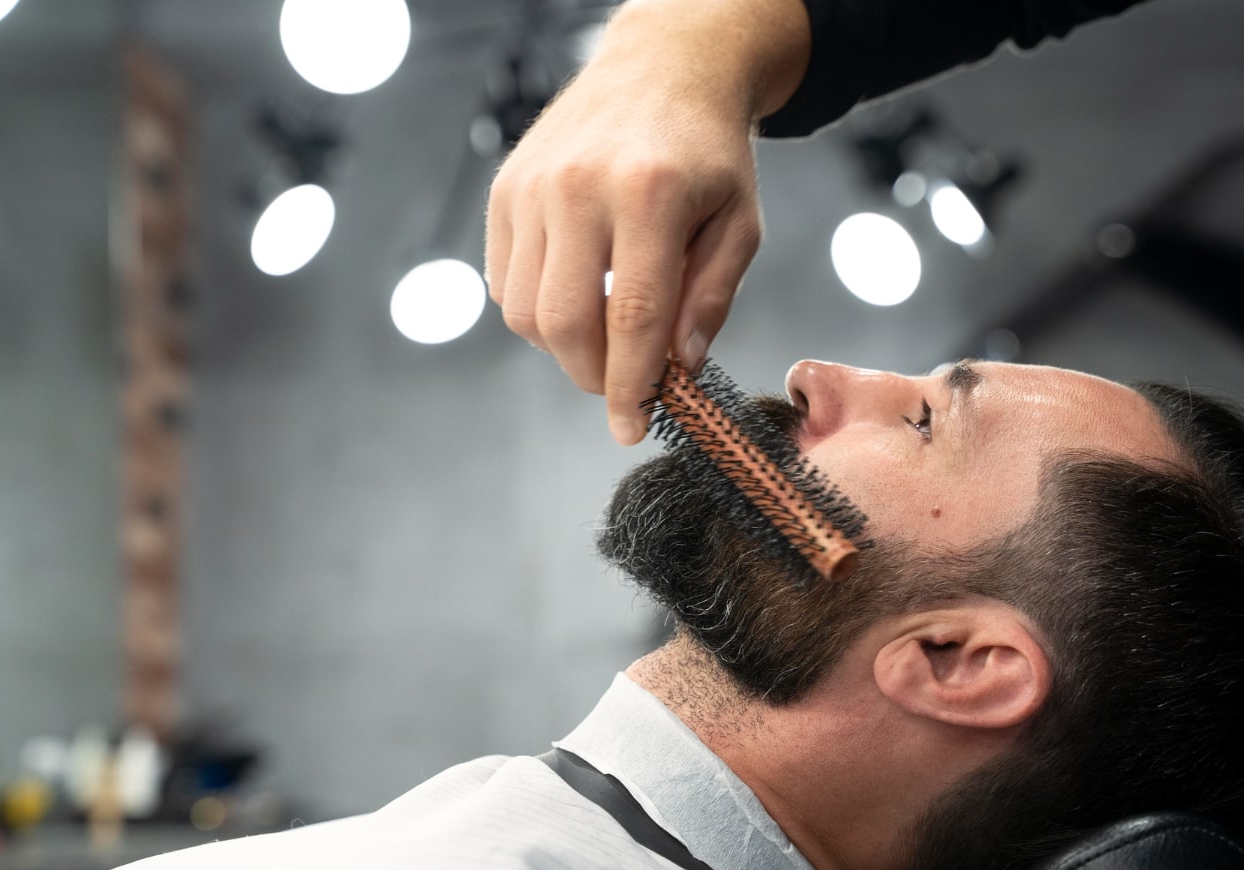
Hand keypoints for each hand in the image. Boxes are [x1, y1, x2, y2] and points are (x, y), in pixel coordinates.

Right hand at [484, 0, 808, 444]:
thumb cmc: (708, 153)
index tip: (632, 428)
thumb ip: (709, 300)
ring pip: (526, 313)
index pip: (632, 318)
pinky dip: (538, 311)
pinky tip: (579, 292)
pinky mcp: (504, 191)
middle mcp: (579, 187)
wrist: (661, 67)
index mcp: (649, 194)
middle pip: (564, 324)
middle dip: (593, 376)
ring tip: (606, 331)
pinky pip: (506, 284)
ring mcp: (532, 187)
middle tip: (623, 384)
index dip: (632, 387)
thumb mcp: (739, 224)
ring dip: (565, 347)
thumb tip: (676, 371)